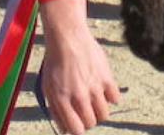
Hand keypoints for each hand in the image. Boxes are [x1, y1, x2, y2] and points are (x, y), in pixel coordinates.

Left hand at [37, 0, 119, 131]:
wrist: (68, 37)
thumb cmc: (56, 62)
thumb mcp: (48, 87)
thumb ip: (56, 110)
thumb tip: (64, 130)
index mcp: (62, 100)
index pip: (76, 130)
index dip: (77, 129)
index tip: (77, 123)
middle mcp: (79, 96)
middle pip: (91, 123)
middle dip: (87, 120)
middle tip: (85, 110)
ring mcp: (94, 87)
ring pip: (104, 114)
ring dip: (99, 111)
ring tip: (94, 101)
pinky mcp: (106, 77)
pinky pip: (115, 98)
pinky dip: (111, 98)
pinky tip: (103, 90)